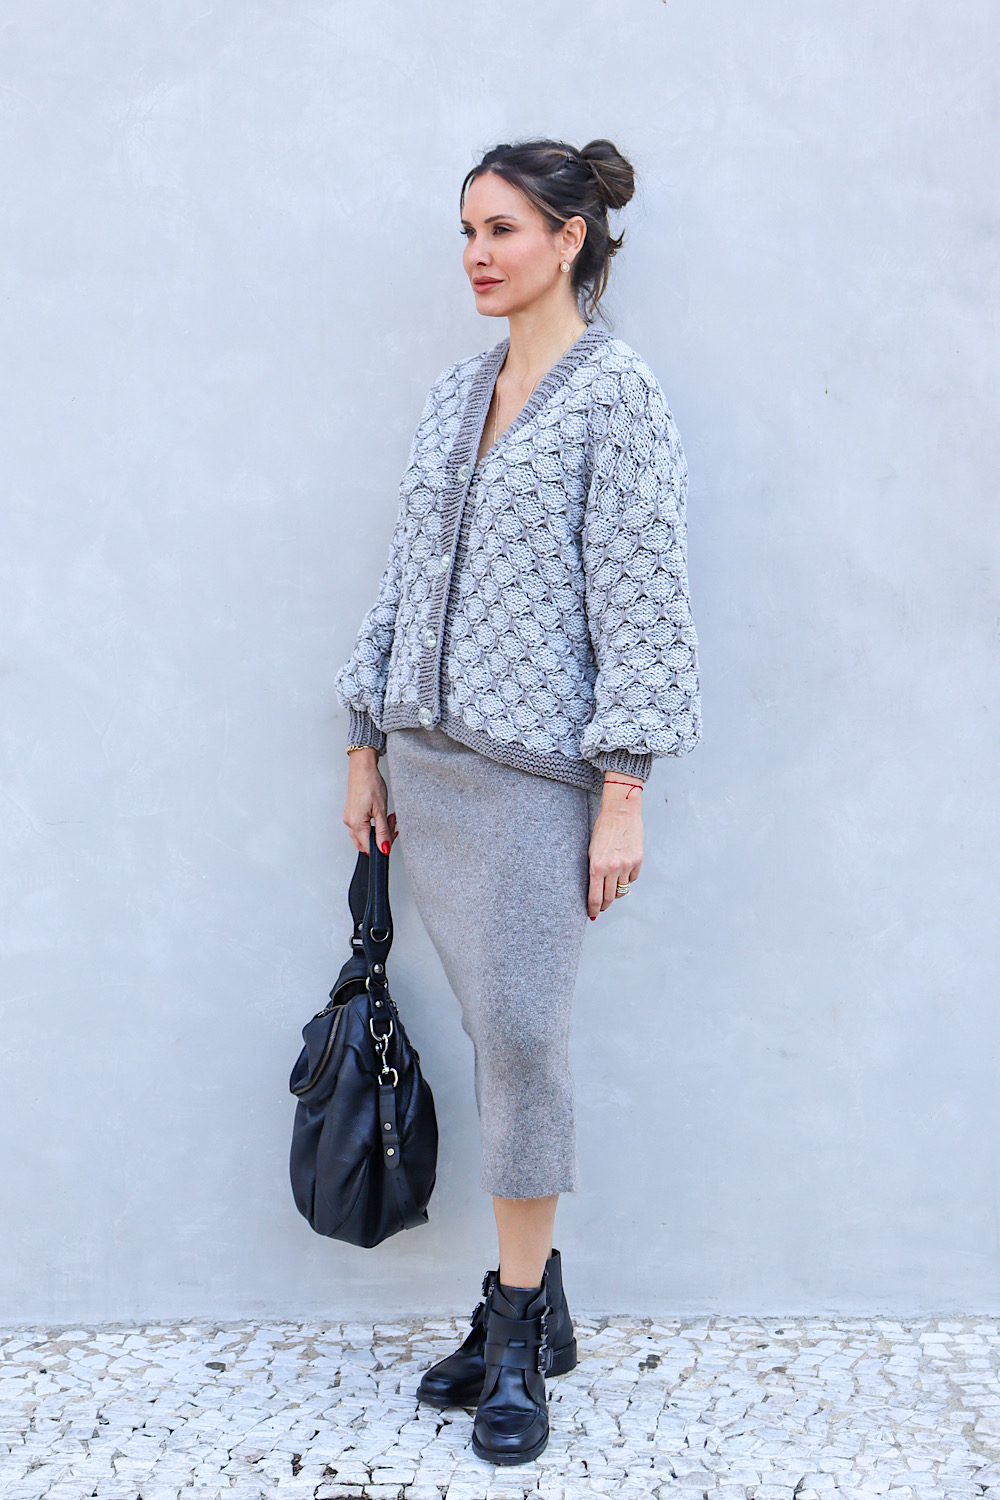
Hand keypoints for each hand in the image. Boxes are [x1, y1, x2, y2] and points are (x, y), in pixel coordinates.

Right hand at [342, 748, 397, 855]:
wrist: (363, 768)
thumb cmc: (370, 783)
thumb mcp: (381, 810)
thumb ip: (383, 832)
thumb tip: (384, 848)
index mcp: (356, 823)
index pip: (369, 847)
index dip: (382, 846)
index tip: (392, 837)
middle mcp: (349, 822)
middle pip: (366, 842)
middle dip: (382, 838)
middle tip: (392, 824)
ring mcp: (349, 818)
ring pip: (365, 834)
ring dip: (378, 830)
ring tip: (388, 817)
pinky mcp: (351, 813)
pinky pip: (361, 826)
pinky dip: (373, 824)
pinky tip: (380, 816)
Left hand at [587, 777, 642, 918]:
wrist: (621, 812)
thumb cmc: (603, 829)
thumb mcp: (592, 851)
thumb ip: (593, 871)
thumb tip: (594, 890)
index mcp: (597, 866)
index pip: (595, 897)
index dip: (593, 909)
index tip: (592, 914)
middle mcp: (612, 868)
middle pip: (609, 898)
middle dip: (604, 905)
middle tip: (601, 908)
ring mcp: (627, 865)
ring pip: (622, 890)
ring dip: (615, 893)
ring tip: (610, 888)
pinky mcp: (637, 861)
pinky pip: (632, 879)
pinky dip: (626, 880)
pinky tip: (622, 872)